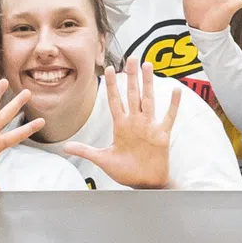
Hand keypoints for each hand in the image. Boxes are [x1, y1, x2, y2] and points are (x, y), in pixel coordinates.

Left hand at [60, 65, 179, 188]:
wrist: (144, 184)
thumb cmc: (126, 172)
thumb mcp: (103, 160)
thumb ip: (86, 151)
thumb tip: (65, 147)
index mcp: (121, 126)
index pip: (115, 101)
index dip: (112, 85)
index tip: (109, 69)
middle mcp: (135, 123)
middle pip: (133, 94)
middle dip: (131, 77)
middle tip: (131, 58)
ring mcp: (149, 127)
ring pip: (149, 100)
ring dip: (148, 83)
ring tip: (148, 66)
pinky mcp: (162, 135)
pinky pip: (168, 117)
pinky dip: (173, 105)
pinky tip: (176, 91)